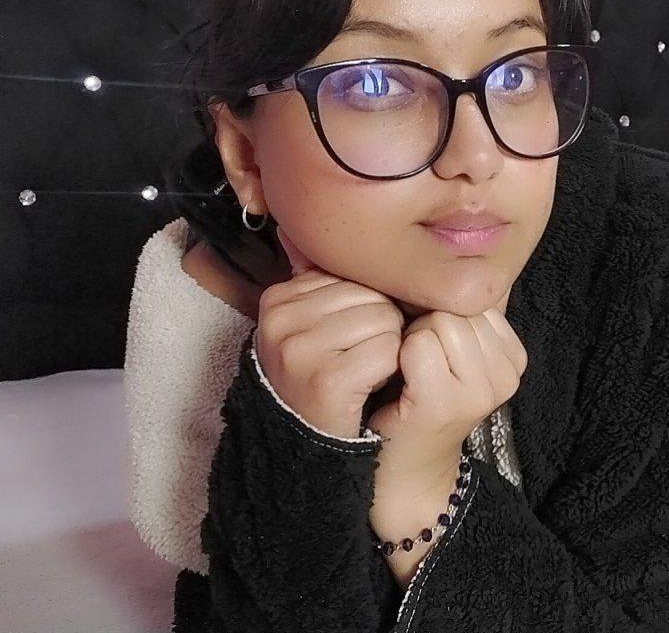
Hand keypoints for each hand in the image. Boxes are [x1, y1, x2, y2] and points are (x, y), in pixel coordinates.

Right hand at [252, 227, 404, 438]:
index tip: (350, 336)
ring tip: (363, 370)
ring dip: (388, 348)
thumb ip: (317, 275)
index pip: (355, 274)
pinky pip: (387, 351)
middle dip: (382, 325)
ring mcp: (299, 349)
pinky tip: (369, 384)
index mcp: (279, 297)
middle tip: (360, 356)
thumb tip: (299, 226)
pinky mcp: (325, 379)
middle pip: (373, 295)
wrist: (310, 442)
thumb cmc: (321, 375)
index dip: (370, 305)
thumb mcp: (312, 321)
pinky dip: (389, 370)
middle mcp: (281, 319)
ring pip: (384, 320)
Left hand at [366, 297, 526, 482]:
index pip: (477, 295)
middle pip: (458, 305)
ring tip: (411, 373)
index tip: (431, 348)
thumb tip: (455, 254)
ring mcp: (482, 390)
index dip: (441, 312)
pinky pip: (418, 345)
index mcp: (514, 356)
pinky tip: (400, 383)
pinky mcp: (447, 402)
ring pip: (438, 320)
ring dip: (412, 339)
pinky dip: (399, 357)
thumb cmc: (417, 398)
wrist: (404, 469)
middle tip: (416, 365)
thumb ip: (463, 311)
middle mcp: (509, 373)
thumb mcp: (453, 349)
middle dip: (426, 324)